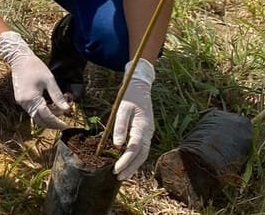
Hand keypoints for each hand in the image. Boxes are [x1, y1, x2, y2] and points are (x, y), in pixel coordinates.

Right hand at [0, 31, 68, 128]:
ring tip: (57, 112)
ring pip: (34, 116)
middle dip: (51, 123)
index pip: (47, 116)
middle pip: (39, 120)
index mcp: (32, 98)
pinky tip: (48, 107)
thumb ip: (57, 96)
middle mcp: (25, 103)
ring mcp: (20, 102)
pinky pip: (31, 110)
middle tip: (62, 123)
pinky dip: (40, 112)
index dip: (57, 122)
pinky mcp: (19, 99)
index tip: (66, 125)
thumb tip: (66, 109)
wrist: (19, 59)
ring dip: (46, 117)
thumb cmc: (36, 67)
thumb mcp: (50, 80)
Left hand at [113, 58, 154, 180]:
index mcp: (143, 126)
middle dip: (130, 167)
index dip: (125, 160)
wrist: (140, 86)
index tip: (116, 169)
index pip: (134, 148)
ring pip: (143, 154)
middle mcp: (148, 132)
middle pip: (141, 155)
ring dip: (133, 165)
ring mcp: (148, 133)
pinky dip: (135, 158)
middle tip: (118, 177)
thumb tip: (117, 145)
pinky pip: (141, 149)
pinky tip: (127, 163)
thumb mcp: (121, 109)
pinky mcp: (145, 132)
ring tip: (122, 175)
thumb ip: (120, 126)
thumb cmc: (129, 96)